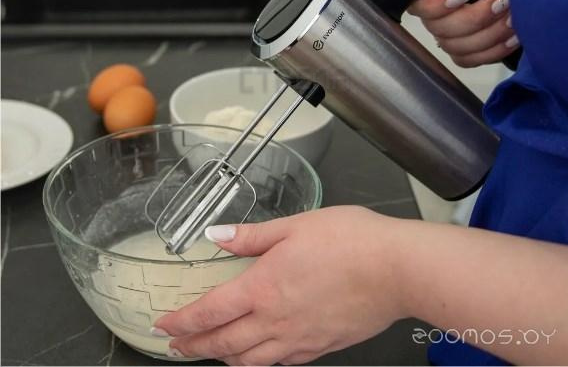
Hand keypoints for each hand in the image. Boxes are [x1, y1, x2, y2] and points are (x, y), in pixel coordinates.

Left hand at [154, 206, 406, 364]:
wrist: (394, 268)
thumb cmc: (348, 240)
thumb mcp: (294, 225)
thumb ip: (251, 235)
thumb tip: (215, 236)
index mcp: (263, 286)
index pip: (209, 311)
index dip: (181, 321)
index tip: (162, 325)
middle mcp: (275, 320)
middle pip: (223, 342)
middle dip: (193, 345)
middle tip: (175, 345)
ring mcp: (298, 339)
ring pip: (249, 360)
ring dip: (223, 356)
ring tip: (210, 351)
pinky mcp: (321, 347)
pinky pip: (281, 363)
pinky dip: (259, 362)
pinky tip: (259, 355)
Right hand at [408, 0, 518, 66]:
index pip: (418, 4)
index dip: (435, 5)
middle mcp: (439, 15)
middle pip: (438, 29)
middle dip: (474, 18)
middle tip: (503, 3)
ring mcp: (451, 37)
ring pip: (456, 47)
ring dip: (489, 34)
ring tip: (514, 18)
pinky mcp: (466, 54)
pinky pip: (469, 61)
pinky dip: (492, 50)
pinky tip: (512, 36)